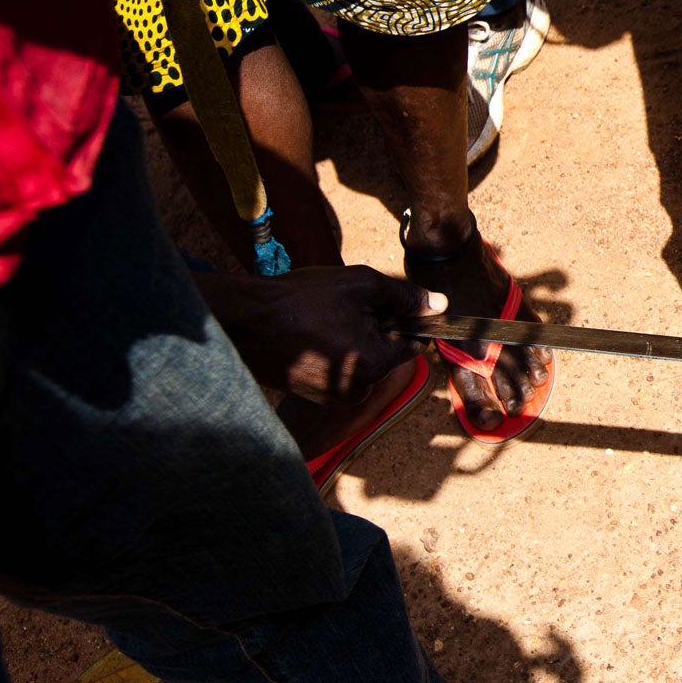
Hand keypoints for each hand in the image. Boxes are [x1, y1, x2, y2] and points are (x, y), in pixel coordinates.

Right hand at [198, 265, 442, 404]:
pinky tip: (311, 333)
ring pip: (361, 361)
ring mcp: (331, 397)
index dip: (407, 320)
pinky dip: (333, 352)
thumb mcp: (361, 285)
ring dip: (353, 340)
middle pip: (386, 353)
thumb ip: (404, 297)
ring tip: (324, 319)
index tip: (390, 303)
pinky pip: (337, 370)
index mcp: (374, 365)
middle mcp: (356, 390)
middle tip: (347, 306)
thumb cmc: (301, 299)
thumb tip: (438, 304)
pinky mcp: (311, 395)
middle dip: (376, 329)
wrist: (243, 319)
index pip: (413, 344)